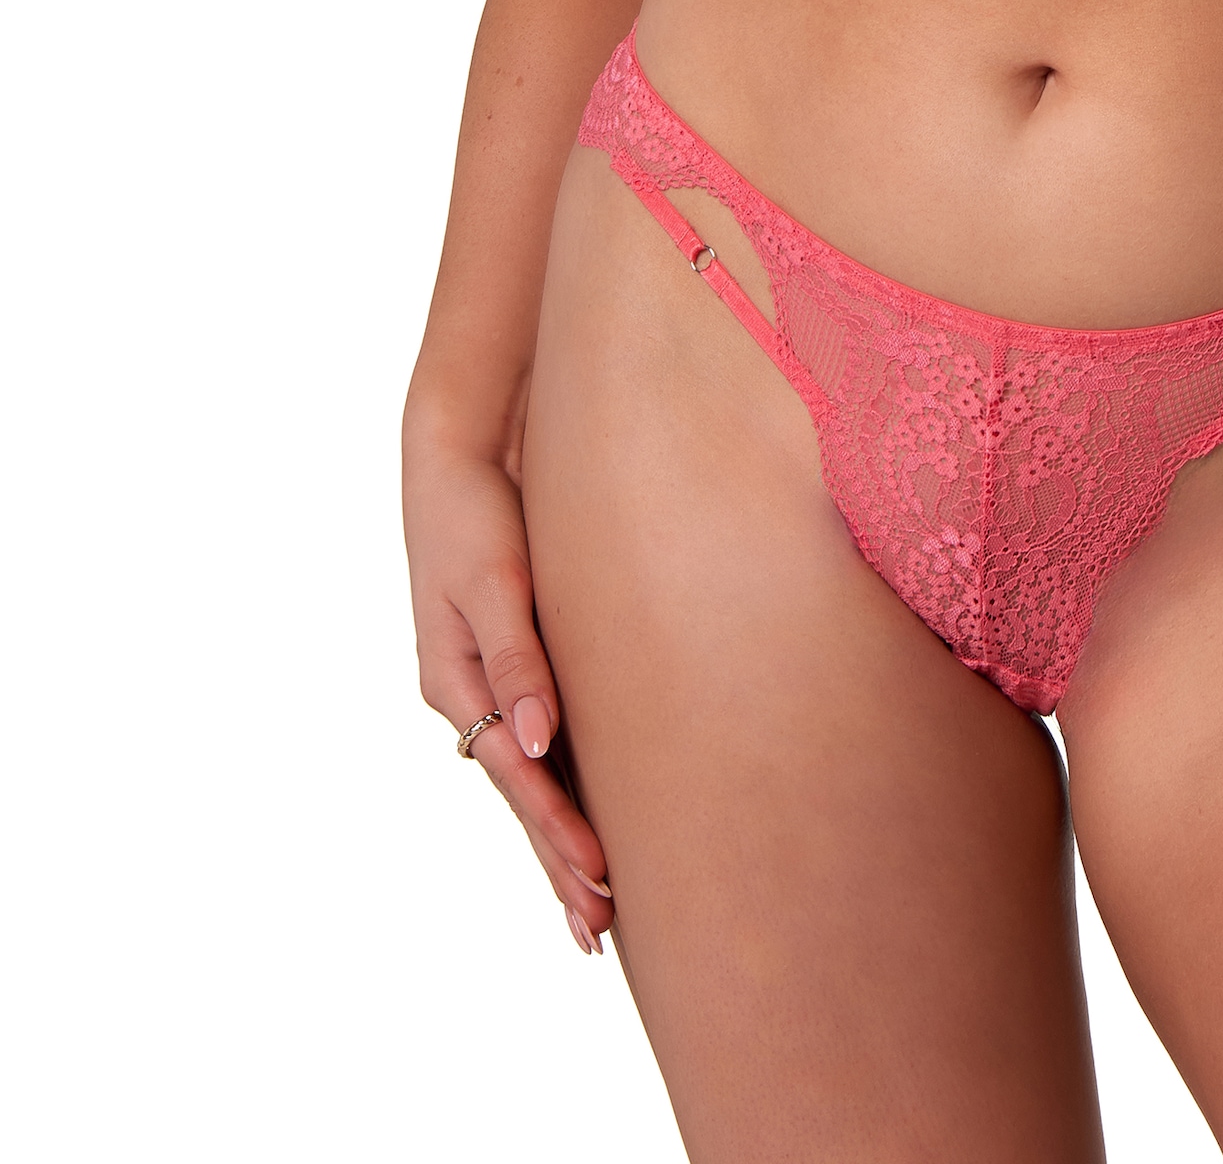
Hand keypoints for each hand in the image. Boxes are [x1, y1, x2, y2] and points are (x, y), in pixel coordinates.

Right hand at [404, 418, 615, 955]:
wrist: (458, 453)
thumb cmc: (475, 510)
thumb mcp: (493, 578)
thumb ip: (517, 656)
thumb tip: (535, 738)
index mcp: (456, 682)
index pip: (517, 776)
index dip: (559, 830)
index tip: (601, 881)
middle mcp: (469, 695)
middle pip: (522, 793)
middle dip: (559, 862)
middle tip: (599, 934)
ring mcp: (491, 683)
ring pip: (530, 777)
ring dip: (561, 837)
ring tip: (594, 908)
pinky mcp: (517, 660)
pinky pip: (540, 740)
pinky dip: (562, 786)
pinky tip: (586, 818)